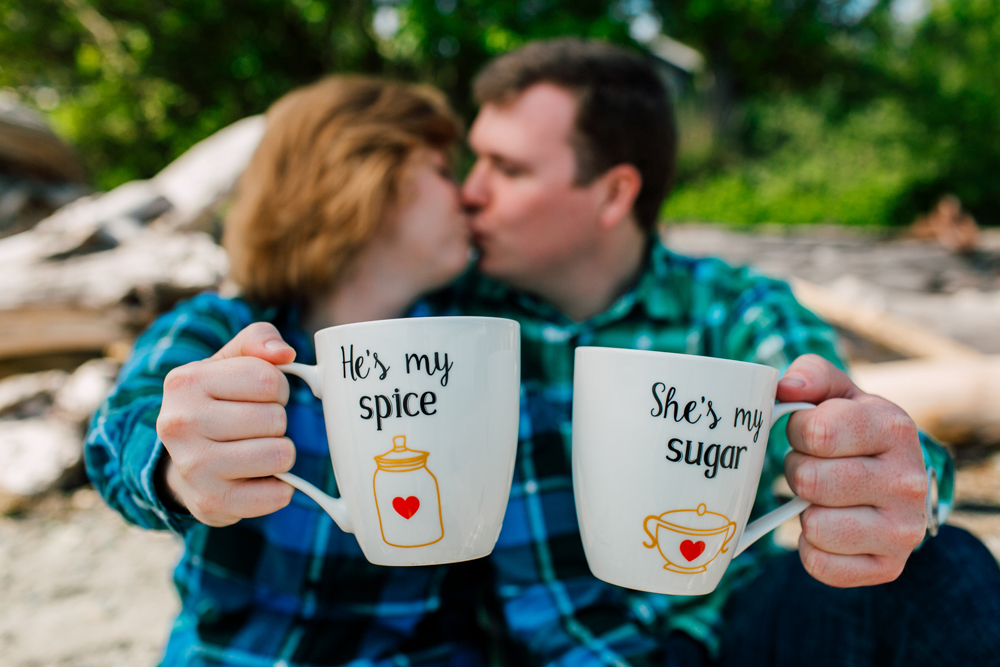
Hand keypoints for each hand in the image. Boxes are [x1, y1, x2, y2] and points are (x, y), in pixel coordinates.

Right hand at [156, 322, 297, 526]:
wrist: (183, 462)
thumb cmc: (217, 402)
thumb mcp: (231, 361)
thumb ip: (259, 340)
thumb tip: (284, 353)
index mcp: (185, 381)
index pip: (268, 379)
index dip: (277, 388)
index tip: (259, 397)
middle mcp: (180, 424)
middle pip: (276, 418)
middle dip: (277, 421)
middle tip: (254, 427)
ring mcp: (193, 467)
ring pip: (281, 454)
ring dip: (280, 452)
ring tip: (255, 449)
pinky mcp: (212, 503)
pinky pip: (278, 494)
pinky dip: (279, 487)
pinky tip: (256, 478)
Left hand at [778, 354, 926, 587]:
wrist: (886, 480)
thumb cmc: (848, 431)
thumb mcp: (835, 392)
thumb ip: (809, 374)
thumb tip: (787, 387)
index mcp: (895, 427)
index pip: (815, 432)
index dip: (797, 431)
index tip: (809, 432)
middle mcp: (910, 481)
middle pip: (810, 480)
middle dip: (797, 471)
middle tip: (815, 467)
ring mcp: (904, 530)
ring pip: (814, 526)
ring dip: (804, 511)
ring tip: (824, 497)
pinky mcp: (888, 567)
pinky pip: (819, 564)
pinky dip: (811, 548)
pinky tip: (829, 529)